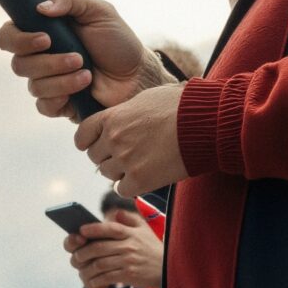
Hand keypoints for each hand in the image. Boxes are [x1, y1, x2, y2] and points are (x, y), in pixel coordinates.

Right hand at [0, 0, 156, 118]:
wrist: (137, 75)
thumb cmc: (118, 42)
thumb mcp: (99, 11)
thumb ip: (70, 0)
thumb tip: (41, 7)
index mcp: (43, 32)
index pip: (8, 35)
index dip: (18, 40)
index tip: (45, 39)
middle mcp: (40, 58)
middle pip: (18, 64)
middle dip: (49, 62)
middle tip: (77, 57)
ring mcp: (48, 82)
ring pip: (34, 86)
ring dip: (62, 79)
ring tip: (88, 74)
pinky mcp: (58, 103)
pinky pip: (44, 106)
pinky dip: (61, 97)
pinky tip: (81, 90)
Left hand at [68, 201, 163, 287]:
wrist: (168, 270)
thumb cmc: (152, 249)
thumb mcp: (144, 230)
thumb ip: (129, 219)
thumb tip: (114, 213)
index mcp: (131, 233)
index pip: (109, 228)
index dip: (93, 229)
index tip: (81, 231)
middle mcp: (129, 246)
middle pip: (98, 248)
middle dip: (83, 253)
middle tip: (76, 257)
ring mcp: (129, 261)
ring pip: (99, 264)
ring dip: (87, 269)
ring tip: (82, 270)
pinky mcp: (129, 275)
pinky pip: (106, 277)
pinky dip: (96, 280)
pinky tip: (93, 281)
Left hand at [75, 83, 189, 195]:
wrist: (204, 124)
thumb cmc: (182, 106)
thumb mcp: (149, 98)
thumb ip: (128, 110)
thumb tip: (124, 115)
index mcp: (113, 117)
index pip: (82, 134)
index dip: (86, 142)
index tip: (93, 145)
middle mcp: (114, 138)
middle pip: (95, 157)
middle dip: (107, 157)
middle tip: (125, 156)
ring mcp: (125, 160)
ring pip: (107, 173)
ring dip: (119, 171)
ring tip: (138, 166)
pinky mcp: (139, 180)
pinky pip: (122, 189)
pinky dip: (130, 186)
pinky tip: (144, 178)